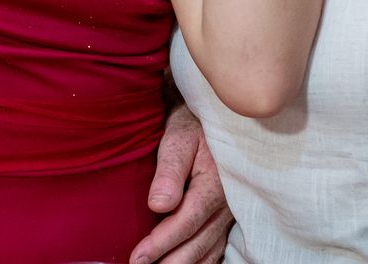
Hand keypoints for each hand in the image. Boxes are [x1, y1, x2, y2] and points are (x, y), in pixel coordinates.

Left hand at [130, 104, 231, 263]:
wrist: (213, 117)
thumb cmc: (192, 125)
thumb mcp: (179, 137)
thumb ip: (170, 170)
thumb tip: (159, 205)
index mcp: (214, 184)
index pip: (186, 222)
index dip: (161, 243)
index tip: (138, 257)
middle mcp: (226, 204)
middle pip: (198, 243)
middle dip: (170, 261)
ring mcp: (229, 212)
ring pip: (208, 249)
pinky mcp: (227, 215)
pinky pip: (216, 246)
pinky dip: (201, 260)